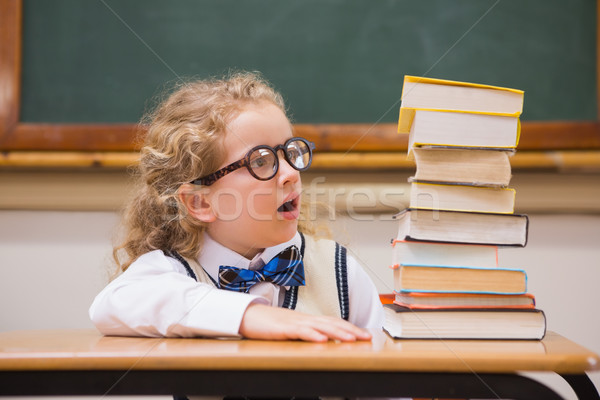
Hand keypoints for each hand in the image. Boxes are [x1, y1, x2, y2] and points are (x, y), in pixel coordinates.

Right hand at [238, 303, 371, 341]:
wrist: (249, 316)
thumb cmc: (269, 324)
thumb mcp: (292, 330)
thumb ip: (307, 333)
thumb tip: (323, 341)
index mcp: (308, 320)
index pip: (334, 322)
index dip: (350, 327)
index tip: (364, 334)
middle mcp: (305, 319)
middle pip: (332, 323)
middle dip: (351, 330)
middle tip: (367, 337)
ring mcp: (295, 322)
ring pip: (320, 327)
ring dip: (337, 333)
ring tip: (351, 339)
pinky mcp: (284, 328)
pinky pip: (301, 332)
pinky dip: (312, 335)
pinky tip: (322, 340)